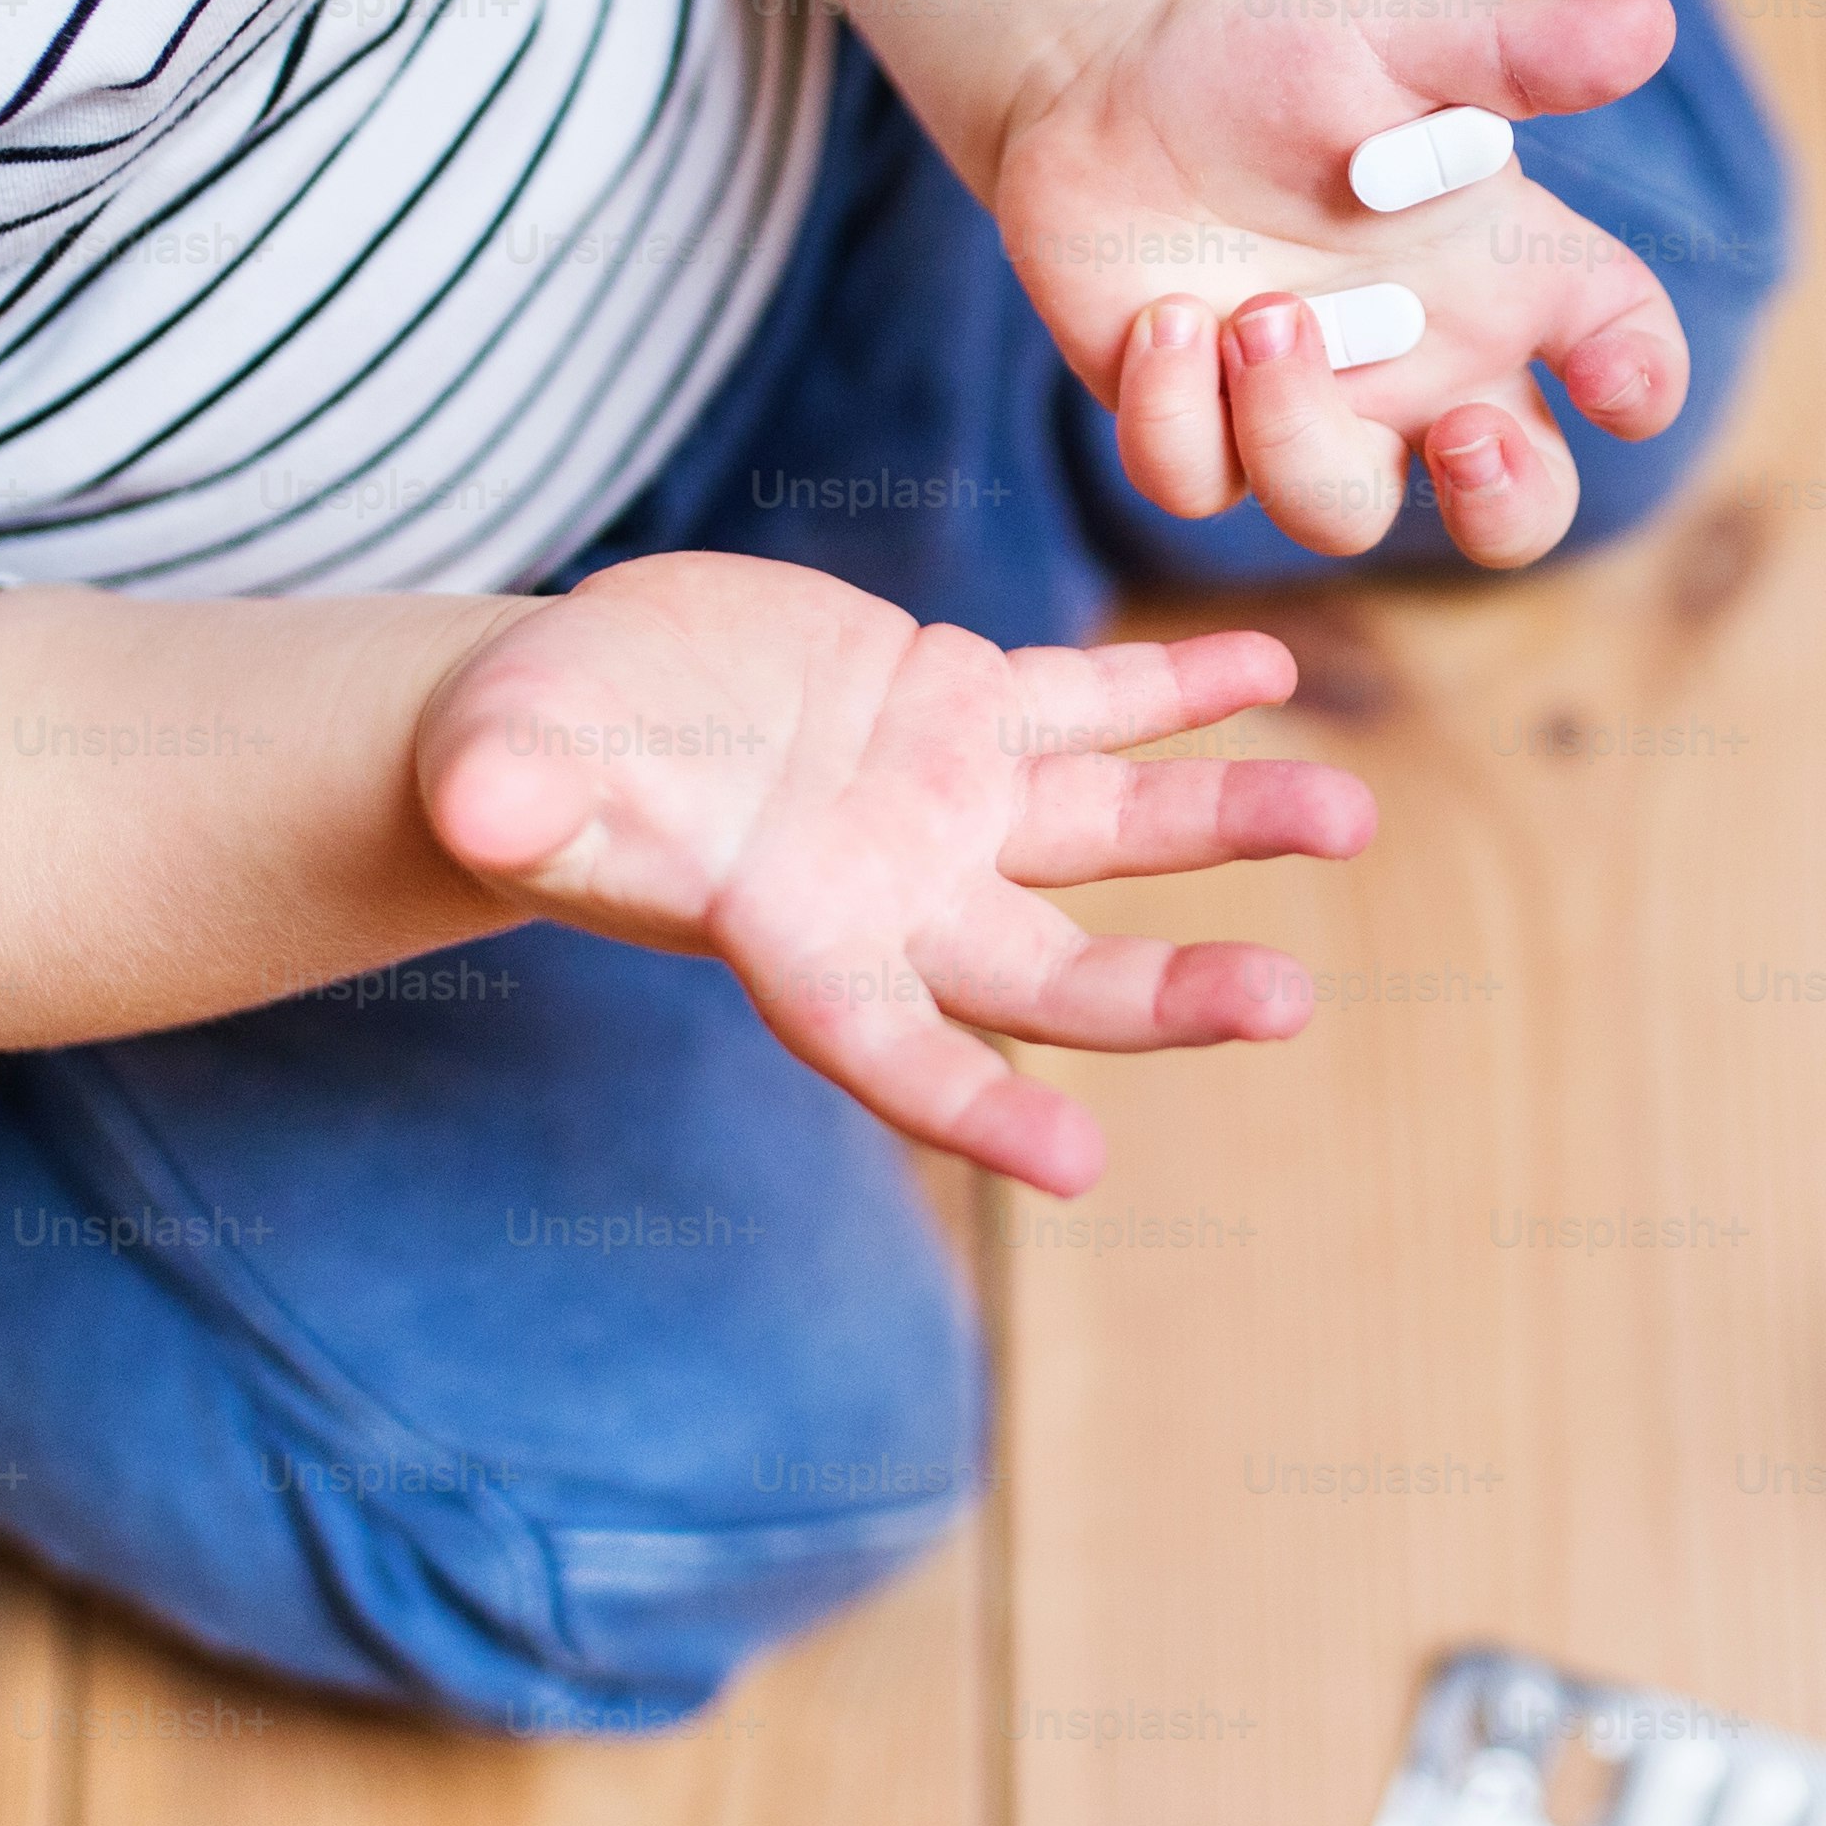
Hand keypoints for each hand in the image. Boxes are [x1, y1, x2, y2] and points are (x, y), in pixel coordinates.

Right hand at [411, 554, 1374, 1193]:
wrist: (582, 706)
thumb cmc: (519, 763)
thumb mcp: (503, 767)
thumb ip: (514, 794)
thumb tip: (476, 806)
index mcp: (794, 947)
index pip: (894, 1052)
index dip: (976, 1108)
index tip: (1078, 1164)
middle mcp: (902, 900)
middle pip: (1054, 969)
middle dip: (1166, 993)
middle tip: (1285, 1004)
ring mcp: (952, 806)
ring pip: (1115, 827)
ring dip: (1228, 820)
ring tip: (1350, 813)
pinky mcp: (968, 705)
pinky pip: (1092, 698)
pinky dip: (1178, 686)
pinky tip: (1269, 661)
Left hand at [993, 0, 1697, 566]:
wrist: (1102, 64)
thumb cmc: (1273, 44)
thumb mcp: (1396, 28)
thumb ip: (1518, 45)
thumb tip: (1649, 23)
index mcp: (1504, 274)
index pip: (1623, 348)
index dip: (1642, 384)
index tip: (1612, 379)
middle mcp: (1423, 365)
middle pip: (1516, 510)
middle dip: (1507, 505)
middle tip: (1466, 434)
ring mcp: (1310, 408)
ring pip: (1341, 513)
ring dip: (1302, 431)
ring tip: (1264, 315)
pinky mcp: (1194, 425)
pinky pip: (1196, 480)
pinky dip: (1179, 410)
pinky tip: (1166, 314)